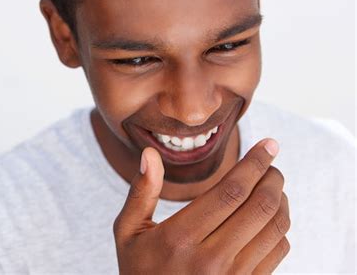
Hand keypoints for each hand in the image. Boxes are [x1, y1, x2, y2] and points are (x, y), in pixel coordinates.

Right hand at [113, 139, 289, 273]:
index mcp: (179, 238)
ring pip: (274, 229)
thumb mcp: (128, 232)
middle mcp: (210, 259)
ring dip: (280, 200)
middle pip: (259, 207)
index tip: (268, 145)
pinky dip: (280, 227)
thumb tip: (149, 155)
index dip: (254, 163)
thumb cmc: (140, 270)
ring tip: (273, 186)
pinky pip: (277, 252)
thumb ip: (141, 193)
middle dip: (272, 177)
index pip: (230, 192)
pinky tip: (270, 216)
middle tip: (271, 163)